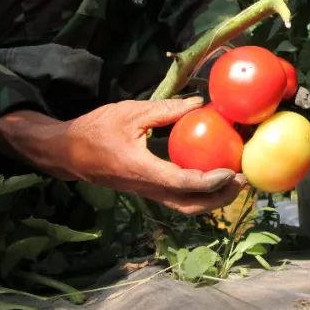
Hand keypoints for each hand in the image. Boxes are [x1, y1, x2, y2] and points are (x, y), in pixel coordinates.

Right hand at [0, 97, 245, 214]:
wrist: (66, 152)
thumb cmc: (96, 129)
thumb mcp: (130, 113)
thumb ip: (166, 110)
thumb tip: (199, 103)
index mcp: (140, 169)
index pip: (180, 182)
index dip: (208, 181)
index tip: (230, 171)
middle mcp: (145, 188)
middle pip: (188, 206)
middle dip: (218, 198)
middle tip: (243, 181)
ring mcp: (145, 192)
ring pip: (183, 206)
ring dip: (212, 200)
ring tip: (235, 183)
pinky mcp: (146, 190)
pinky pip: (177, 199)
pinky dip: (199, 195)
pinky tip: (214, 179)